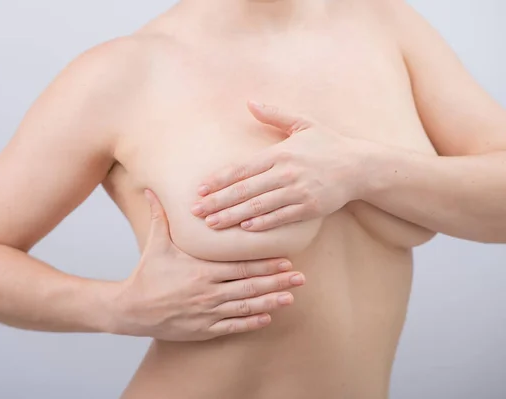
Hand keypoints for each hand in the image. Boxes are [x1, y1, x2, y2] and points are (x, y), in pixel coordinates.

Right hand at [115, 189, 304, 341]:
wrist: (131, 308)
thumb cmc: (147, 274)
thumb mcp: (155, 243)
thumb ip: (160, 216)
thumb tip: (150, 187)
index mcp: (201, 270)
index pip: (241, 266)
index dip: (265, 263)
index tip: (286, 259)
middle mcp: (208, 292)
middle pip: (250, 286)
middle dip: (277, 281)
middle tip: (300, 278)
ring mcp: (207, 312)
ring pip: (246, 307)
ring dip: (271, 302)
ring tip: (291, 297)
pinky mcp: (203, 329)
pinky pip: (233, 327)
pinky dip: (252, 323)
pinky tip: (267, 319)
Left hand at [191, 101, 370, 231]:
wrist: (360, 166)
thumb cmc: (328, 144)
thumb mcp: (303, 124)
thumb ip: (275, 115)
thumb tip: (249, 102)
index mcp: (280, 153)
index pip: (242, 168)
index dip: (218, 180)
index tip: (200, 189)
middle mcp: (286, 172)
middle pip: (245, 190)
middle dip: (218, 201)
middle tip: (196, 210)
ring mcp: (298, 191)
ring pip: (259, 206)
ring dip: (233, 216)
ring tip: (212, 224)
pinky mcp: (310, 207)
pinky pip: (281, 217)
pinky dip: (263, 223)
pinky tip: (245, 228)